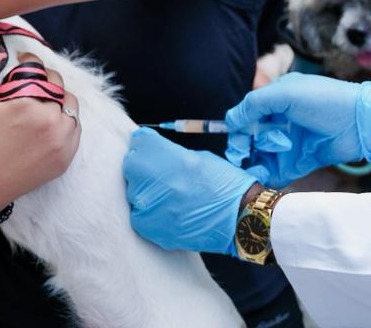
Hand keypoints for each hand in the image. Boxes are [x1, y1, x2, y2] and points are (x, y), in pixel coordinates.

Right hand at [0, 54, 80, 210]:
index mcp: (26, 104)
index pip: (37, 68)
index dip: (28, 61)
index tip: (21, 63)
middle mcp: (50, 121)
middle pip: (56, 84)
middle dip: (41, 79)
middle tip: (27, 84)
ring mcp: (61, 141)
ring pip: (69, 104)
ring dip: (56, 99)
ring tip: (38, 104)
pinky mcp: (65, 158)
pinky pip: (74, 127)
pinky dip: (63, 121)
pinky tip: (46, 123)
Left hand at [124, 127, 256, 255]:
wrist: (238, 220)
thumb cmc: (223, 185)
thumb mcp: (197, 157)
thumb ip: (169, 154)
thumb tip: (153, 154)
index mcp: (163, 157)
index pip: (138, 141)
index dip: (148, 144)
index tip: (153, 149)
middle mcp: (150, 181)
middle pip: (132, 166)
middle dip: (145, 167)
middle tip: (164, 175)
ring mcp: (147, 207)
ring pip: (133, 192)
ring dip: (147, 191)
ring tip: (171, 196)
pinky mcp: (148, 228)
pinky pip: (139, 214)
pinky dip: (151, 212)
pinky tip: (170, 211)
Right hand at [224, 73, 370, 187]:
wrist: (359, 122)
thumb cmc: (324, 100)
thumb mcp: (285, 93)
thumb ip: (254, 104)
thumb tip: (229, 121)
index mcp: (274, 103)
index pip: (245, 118)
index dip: (238, 130)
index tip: (238, 141)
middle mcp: (278, 124)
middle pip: (249, 140)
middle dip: (243, 148)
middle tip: (243, 155)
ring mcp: (287, 144)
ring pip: (259, 157)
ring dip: (252, 164)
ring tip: (254, 168)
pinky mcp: (296, 163)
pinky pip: (274, 172)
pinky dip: (264, 176)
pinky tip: (260, 177)